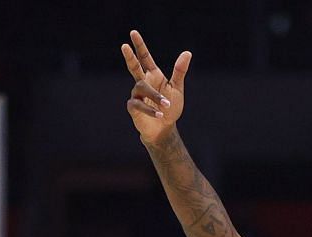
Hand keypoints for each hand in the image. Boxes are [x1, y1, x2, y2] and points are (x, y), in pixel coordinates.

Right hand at [121, 30, 190, 144]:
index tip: (133, 33)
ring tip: (166, 105)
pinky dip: (150, 109)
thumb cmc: (171, 109)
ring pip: (142, 88)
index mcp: (153, 76)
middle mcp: (143, 83)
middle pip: (134, 67)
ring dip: (155, 96)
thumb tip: (187, 52)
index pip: (145, 58)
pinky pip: (139, 105)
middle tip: (124, 45)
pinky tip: (160, 114)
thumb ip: (179, 71)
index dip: (139, 45)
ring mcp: (137, 95)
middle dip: (130, 56)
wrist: (164, 129)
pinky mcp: (133, 108)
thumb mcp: (177, 89)